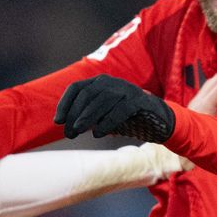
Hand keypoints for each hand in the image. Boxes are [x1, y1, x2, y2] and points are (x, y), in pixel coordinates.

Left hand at [54, 75, 174, 142]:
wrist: (158, 120)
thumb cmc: (127, 118)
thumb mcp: (104, 116)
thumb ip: (89, 117)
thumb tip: (68, 126)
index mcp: (101, 83)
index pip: (77, 88)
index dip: (65, 104)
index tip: (58, 121)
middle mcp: (112, 82)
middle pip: (87, 94)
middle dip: (74, 114)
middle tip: (68, 133)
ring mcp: (127, 90)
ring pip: (102, 100)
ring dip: (87, 118)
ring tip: (78, 132)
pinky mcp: (140, 101)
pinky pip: (120, 110)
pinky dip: (107, 122)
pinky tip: (98, 134)